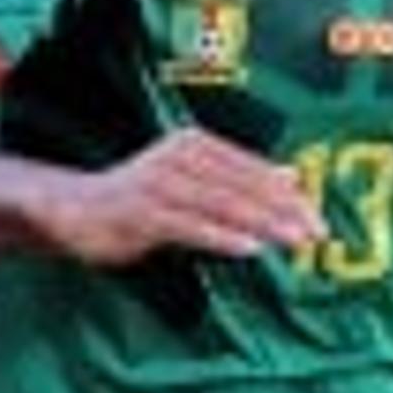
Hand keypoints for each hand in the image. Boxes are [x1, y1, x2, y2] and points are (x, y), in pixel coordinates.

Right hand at [43, 130, 321, 266]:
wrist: (72, 209)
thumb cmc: (142, 201)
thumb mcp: (195, 184)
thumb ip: (240, 179)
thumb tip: (291, 176)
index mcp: (196, 145)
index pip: (252, 169)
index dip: (289, 195)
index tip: (320, 219)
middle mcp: (178, 156)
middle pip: (243, 185)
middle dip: (284, 210)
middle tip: (318, 233)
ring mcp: (157, 182)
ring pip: (221, 203)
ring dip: (262, 223)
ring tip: (294, 241)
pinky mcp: (139, 211)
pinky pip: (188, 225)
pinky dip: (221, 236)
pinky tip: (249, 248)